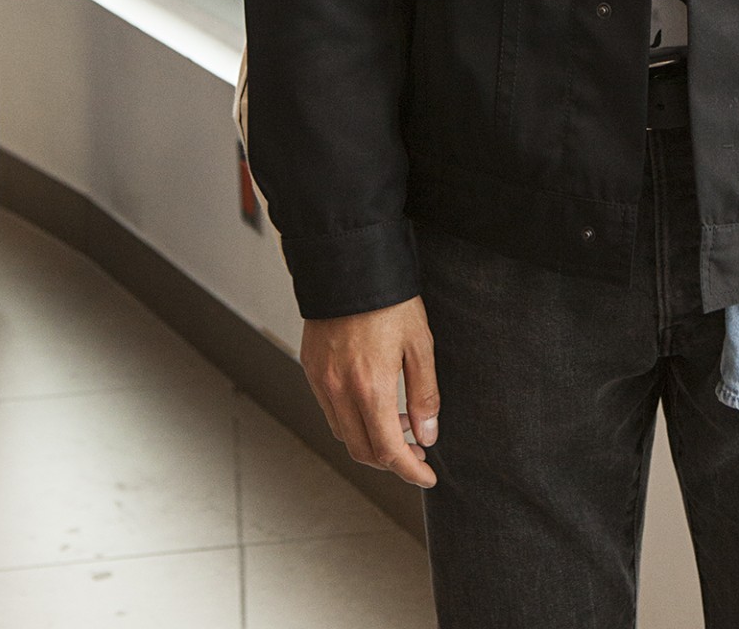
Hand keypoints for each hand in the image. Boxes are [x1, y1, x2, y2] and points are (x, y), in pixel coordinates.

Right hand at [300, 296, 439, 487]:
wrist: (349, 263)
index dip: (410, 471)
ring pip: (343, 433)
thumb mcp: (420, 343)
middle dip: (392, 460)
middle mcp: (339, 390)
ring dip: (371, 440)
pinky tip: (372, 402)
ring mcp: (321, 380)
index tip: (427, 475)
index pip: (388, 450)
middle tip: (416, 450)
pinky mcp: (311, 367)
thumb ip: (424, 394)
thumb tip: (428, 434)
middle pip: (363, 451)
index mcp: (370, 387)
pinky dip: (351, 420)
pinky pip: (329, 410)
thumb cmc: (389, 299)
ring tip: (398, 422)